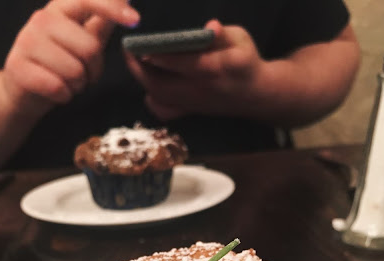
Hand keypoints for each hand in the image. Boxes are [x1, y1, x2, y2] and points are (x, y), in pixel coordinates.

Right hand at [2, 0, 139, 113]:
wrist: (22, 92)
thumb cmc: (56, 65)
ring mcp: (27, 42)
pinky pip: (58, 88)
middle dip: (93, 71)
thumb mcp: (79, 41)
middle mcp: (41, 20)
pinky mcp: (18, 67)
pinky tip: (55, 92)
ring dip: (77, 86)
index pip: (88, 0)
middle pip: (90, 48)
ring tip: (65, 82)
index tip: (135, 19)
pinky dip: (63, 96)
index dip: (112, 7)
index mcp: (59, 10)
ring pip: (75, 71)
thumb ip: (100, 22)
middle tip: (82, 75)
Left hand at [124, 19, 263, 120]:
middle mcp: (201, 89)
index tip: (140, 45)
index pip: (184, 64)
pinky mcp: (190, 110)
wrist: (255, 94)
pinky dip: (152, 99)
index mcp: (216, 69)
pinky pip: (165, 111)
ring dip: (143, 80)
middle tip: (128, 49)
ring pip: (160, 97)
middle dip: (140, 69)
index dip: (160, 57)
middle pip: (163, 85)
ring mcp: (194, 103)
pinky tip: (148, 85)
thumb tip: (210, 26)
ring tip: (133, 61)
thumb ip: (223, 34)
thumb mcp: (241, 40)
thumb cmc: (246, 61)